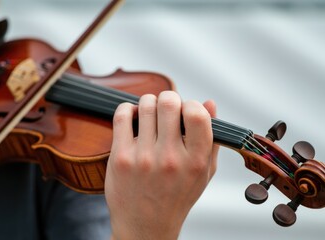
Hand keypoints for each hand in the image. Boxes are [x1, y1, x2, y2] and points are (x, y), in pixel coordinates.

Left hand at [105, 91, 218, 239]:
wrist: (145, 226)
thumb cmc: (177, 197)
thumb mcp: (204, 173)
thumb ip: (210, 138)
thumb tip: (210, 103)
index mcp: (195, 161)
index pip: (197, 114)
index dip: (191, 105)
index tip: (185, 112)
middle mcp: (170, 158)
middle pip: (168, 103)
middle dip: (168, 98)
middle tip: (166, 108)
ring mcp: (144, 158)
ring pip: (146, 105)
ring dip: (149, 103)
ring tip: (150, 114)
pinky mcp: (121, 157)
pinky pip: (123, 115)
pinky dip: (128, 109)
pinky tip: (133, 117)